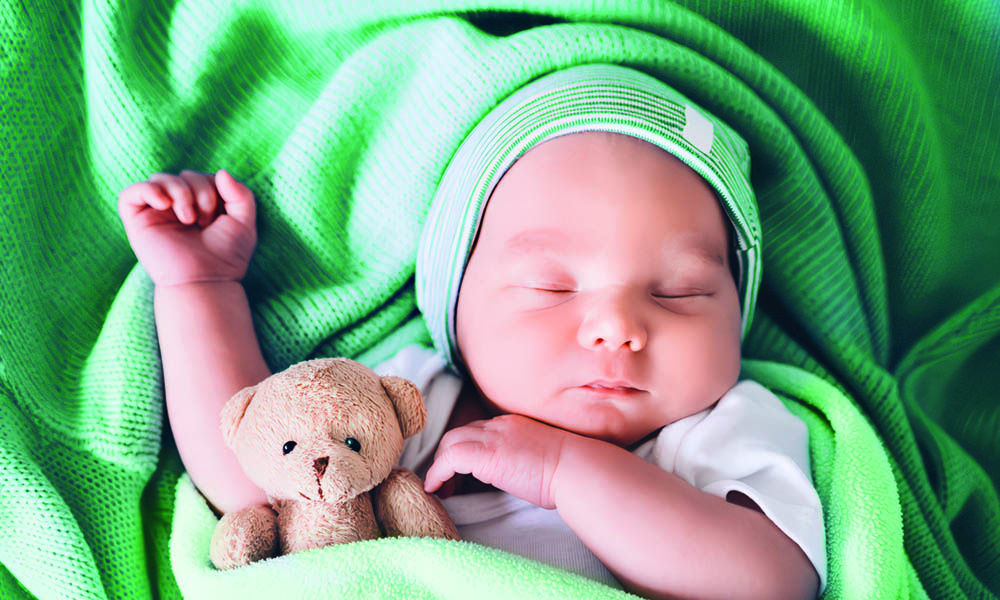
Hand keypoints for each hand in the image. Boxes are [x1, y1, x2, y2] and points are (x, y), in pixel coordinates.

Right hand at [117, 169, 256, 286]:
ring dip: (179, 191)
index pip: (203, 177)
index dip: (214, 187)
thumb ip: (241, 194)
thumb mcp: (244, 221)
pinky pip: (131, 193)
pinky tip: (164, 204)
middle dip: (199, 190)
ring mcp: (156, 214)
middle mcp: (176, 208)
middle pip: (183, 175)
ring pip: (160, 179)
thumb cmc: (226, 256)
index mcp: (200, 206)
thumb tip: (221, 172)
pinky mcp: (137, 222)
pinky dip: (147, 190)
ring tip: (188, 218)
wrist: (206, 281)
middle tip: (205, 220)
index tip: (220, 215)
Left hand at [423, 414, 573, 508]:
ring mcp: (492, 437)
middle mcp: (499, 425)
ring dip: (440, 466)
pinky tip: (436, 489)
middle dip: (447, 456)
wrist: (577, 468)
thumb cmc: (569, 471)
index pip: (477, 430)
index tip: (461, 472)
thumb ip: (521, 459)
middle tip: (446, 482)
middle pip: (459, 433)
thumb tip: (514, 475)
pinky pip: (449, 458)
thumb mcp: (541, 458)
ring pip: (450, 442)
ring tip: (439, 489)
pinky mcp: (486, 454)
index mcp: (513, 424)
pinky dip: (438, 473)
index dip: (465, 450)